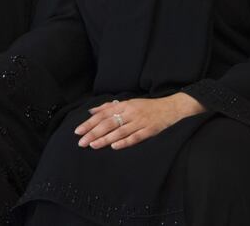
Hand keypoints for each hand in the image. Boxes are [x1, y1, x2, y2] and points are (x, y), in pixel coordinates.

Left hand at [75, 93, 204, 149]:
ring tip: (93, 145)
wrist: (171, 108)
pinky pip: (135, 137)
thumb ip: (108, 107)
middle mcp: (130, 112)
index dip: (90, 123)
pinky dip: (124, 142)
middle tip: (81, 142)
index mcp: (124, 105)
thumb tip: (91, 111)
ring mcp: (140, 122)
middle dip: (93, 132)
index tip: (78, 131)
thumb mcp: (128, 103)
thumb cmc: (146, 107)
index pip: (102, 114)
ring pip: (119, 131)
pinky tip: (114, 146)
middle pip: (108, 123)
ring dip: (105, 139)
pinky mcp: (149, 130)